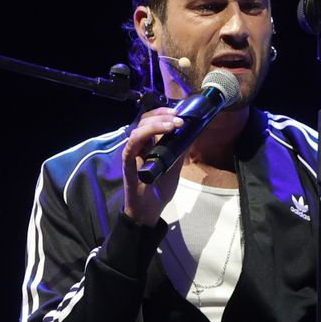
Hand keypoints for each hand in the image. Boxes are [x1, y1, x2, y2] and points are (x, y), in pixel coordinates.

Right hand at [121, 107, 185, 226]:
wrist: (149, 210)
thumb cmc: (159, 189)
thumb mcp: (174, 167)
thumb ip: (180, 151)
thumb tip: (193, 134)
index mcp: (148, 145)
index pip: (151, 121)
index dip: (163, 113)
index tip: (179, 111)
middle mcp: (138, 147)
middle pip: (144, 121)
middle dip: (161, 115)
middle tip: (179, 117)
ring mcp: (132, 154)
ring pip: (138, 131)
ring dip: (155, 124)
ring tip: (173, 124)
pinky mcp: (127, 164)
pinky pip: (130, 147)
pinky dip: (142, 137)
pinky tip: (155, 134)